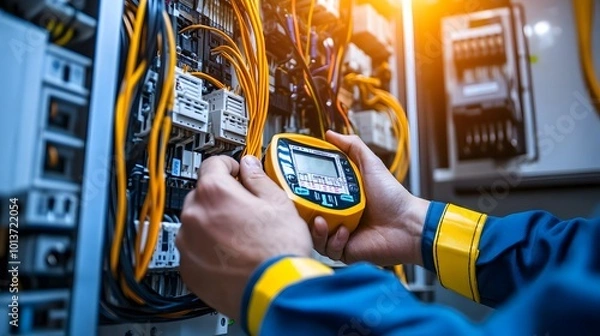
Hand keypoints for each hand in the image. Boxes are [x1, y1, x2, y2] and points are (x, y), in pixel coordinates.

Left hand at [176, 155, 311, 319]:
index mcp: (214, 193)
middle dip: (221, 197)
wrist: (275, 293)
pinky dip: (207, 248)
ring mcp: (187, 244)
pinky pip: (194, 249)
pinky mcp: (188, 269)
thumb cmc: (279, 251)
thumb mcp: (278, 203)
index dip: (229, 166)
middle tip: (244, 209)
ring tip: (240, 237)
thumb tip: (249, 166)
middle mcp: (194, 216)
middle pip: (203, 194)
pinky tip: (231, 255)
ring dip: (212, 223)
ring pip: (196, 223)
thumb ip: (258, 179)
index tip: (236, 172)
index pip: (213, 164)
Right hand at [311, 131, 429, 265]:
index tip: (294, 187)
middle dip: (303, 213)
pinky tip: (344, 232)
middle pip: (309, 216)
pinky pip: (329, 249)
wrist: (408, 224)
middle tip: (303, 206)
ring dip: (316, 229)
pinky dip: (333, 240)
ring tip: (321, 221)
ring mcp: (340, 234)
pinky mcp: (345, 251)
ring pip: (315, 235)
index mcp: (339, 196)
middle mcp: (338, 215)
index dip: (301, 193)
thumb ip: (352, 147)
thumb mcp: (370, 164)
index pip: (311, 195)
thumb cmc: (393, 197)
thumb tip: (331, 134)